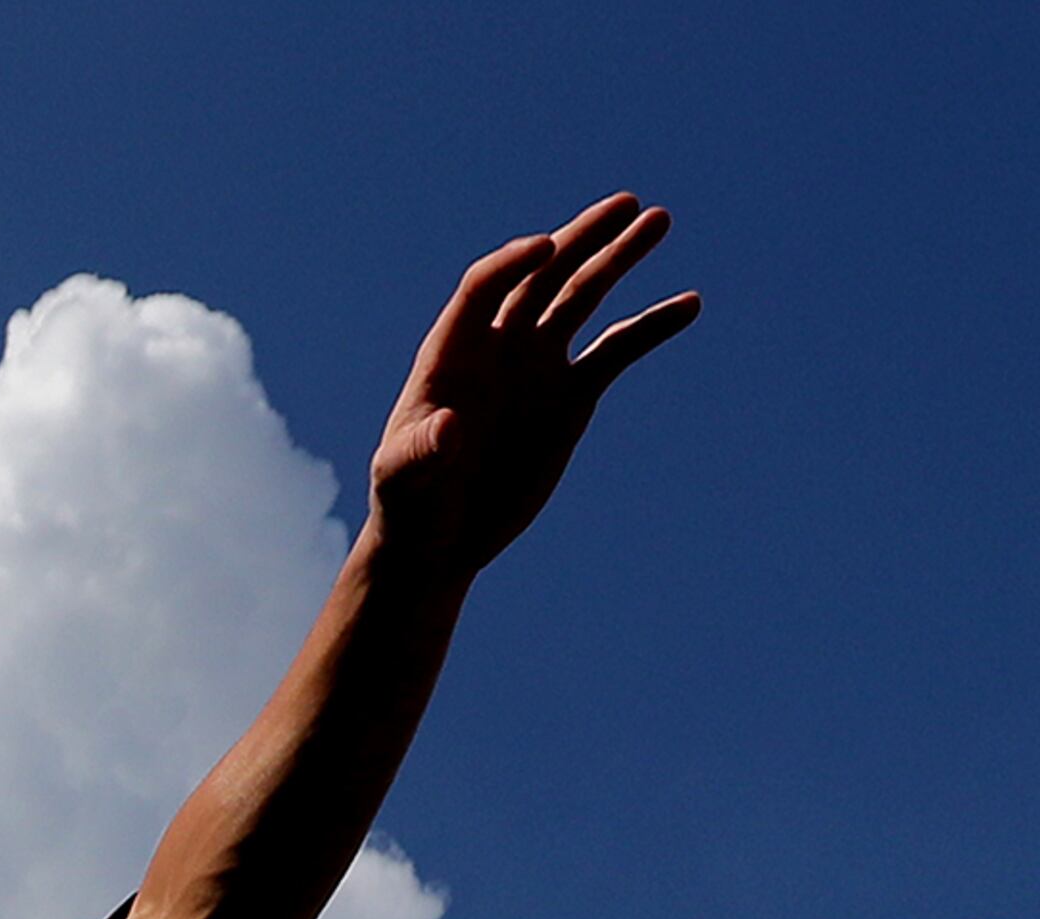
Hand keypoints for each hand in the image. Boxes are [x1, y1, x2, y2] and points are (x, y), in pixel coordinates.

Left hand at [371, 194, 699, 577]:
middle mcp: (498, 347)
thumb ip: (422, 452)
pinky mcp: (571, 396)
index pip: (483, 288)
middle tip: (626, 204)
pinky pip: (617, 349)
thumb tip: (448, 429)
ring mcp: (537, 366)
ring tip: (659, 220)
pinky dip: (651, 326)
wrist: (440, 540)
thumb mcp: (403, 481)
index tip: (545, 248)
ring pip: (582, 297)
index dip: (511, 264)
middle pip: (541, 276)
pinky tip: (689, 304)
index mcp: (451, 354)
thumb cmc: (408, 508)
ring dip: (618, 258)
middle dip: (580, 239)